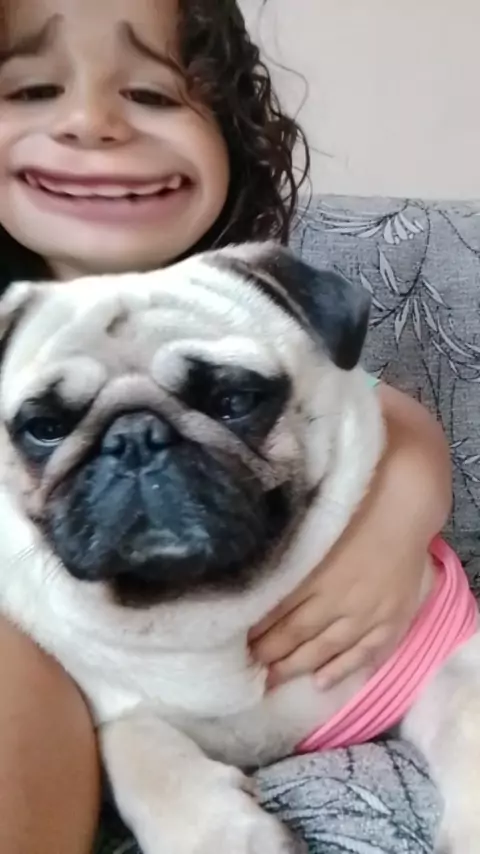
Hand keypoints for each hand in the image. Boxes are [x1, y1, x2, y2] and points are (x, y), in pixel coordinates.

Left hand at [249, 384, 450, 689]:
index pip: (274, 615)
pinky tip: (322, 683)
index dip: (252, 632)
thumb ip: (278, 553)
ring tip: (273, 680)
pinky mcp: (390, 619)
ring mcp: (365, 615)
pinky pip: (364, 653)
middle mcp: (336, 602)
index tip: (230, 642)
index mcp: (312, 576)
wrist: (404, 503)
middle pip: (294, 636)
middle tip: (245, 668)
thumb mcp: (306, 526)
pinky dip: (341, 669)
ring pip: (325, 650)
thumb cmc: (352, 505)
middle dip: (268, 655)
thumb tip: (243, 572)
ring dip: (297, 667)